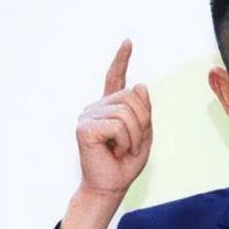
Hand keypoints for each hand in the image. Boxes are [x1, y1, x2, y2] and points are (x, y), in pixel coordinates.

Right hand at [75, 39, 152, 196]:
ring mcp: (88, 116)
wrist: (110, 186)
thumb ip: (144, 112)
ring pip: (127, 112)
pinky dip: (125, 141)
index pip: (115, 79)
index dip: (121, 60)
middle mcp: (97, 107)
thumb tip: (139, 85)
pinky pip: (118, 125)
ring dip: (134, 136)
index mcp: (110, 108)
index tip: (128, 42)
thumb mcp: (144, 136)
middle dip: (141, 123)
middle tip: (130, 144)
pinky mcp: (84, 127)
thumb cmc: (125, 164)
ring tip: (122, 149)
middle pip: (131, 97)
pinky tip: (114, 150)